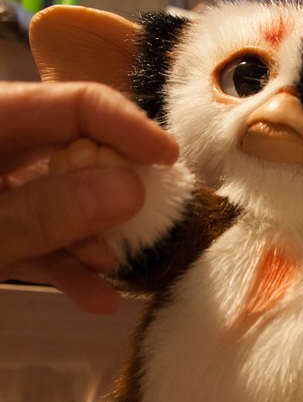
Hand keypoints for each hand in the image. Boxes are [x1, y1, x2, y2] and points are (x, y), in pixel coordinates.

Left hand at [0, 81, 178, 312]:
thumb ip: (47, 213)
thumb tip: (132, 190)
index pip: (69, 103)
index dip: (125, 127)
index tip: (169, 160)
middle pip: (70, 151)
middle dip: (111, 190)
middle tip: (152, 216)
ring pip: (56, 201)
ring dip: (89, 238)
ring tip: (113, 268)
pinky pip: (33, 237)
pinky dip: (62, 265)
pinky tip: (94, 298)